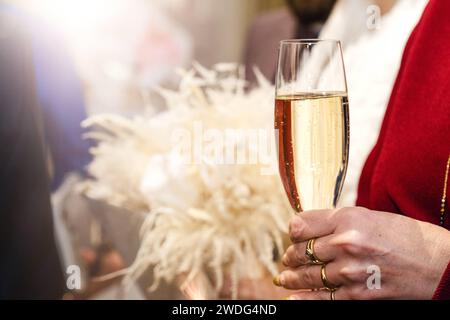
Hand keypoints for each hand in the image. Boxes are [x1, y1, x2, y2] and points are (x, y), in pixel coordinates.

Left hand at [274, 207, 449, 299]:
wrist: (441, 264)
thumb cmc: (408, 237)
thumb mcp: (372, 217)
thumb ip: (340, 221)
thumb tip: (312, 228)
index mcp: (348, 218)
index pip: (301, 224)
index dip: (294, 231)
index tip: (295, 235)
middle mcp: (345, 243)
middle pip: (301, 250)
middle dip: (291, 255)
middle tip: (288, 258)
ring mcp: (350, 271)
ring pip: (307, 275)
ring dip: (292, 277)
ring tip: (284, 277)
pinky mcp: (358, 295)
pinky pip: (322, 298)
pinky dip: (303, 299)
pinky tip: (292, 298)